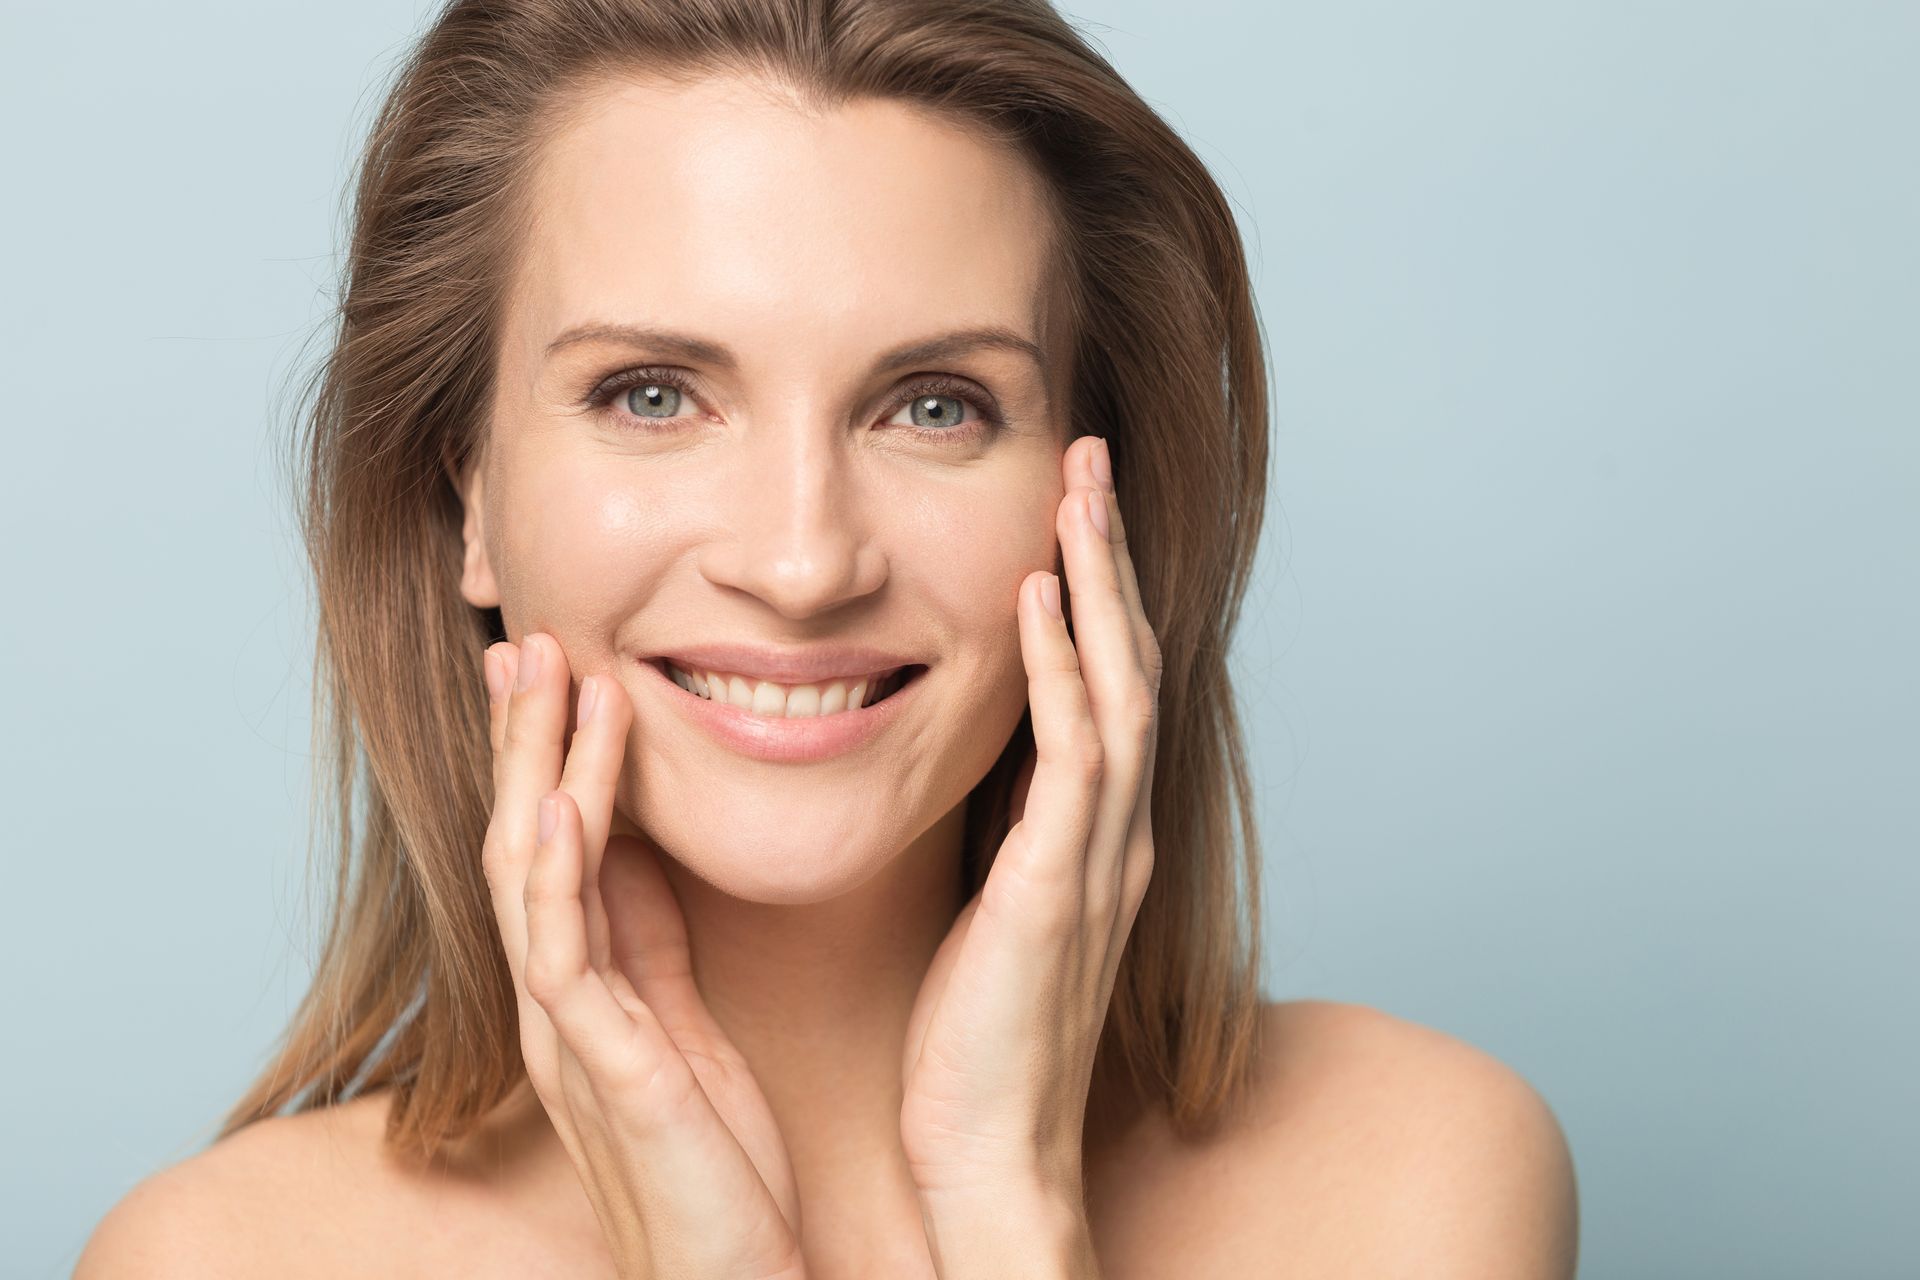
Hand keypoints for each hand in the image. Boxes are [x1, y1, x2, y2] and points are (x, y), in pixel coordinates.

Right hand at [481, 635, 806, 1279]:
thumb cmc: (715, 1161)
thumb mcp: (683, 1024)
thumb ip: (653, 940)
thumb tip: (640, 846)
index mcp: (584, 989)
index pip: (551, 847)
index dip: (547, 755)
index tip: (557, 666)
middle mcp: (558, 1003)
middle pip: (521, 840)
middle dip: (524, 738)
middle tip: (526, 638)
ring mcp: (570, 1035)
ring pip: (530, 876)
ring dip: (537, 772)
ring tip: (549, 677)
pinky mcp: (605, 1070)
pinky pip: (567, 952)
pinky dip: (560, 869)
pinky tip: (567, 800)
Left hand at [898, 436, 1160, 1212]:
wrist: (992, 1155)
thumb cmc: (979, 1046)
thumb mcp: (990, 915)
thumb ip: (997, 838)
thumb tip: (968, 773)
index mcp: (1092, 839)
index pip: (1107, 689)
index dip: (1096, 596)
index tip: (1068, 513)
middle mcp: (1113, 834)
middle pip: (1128, 662)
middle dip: (1109, 556)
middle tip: (1089, 459)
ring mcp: (1097, 857)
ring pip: (1118, 685)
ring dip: (1098, 581)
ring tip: (1079, 487)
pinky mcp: (1058, 885)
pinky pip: (1075, 754)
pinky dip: (1067, 667)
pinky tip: (1041, 597)